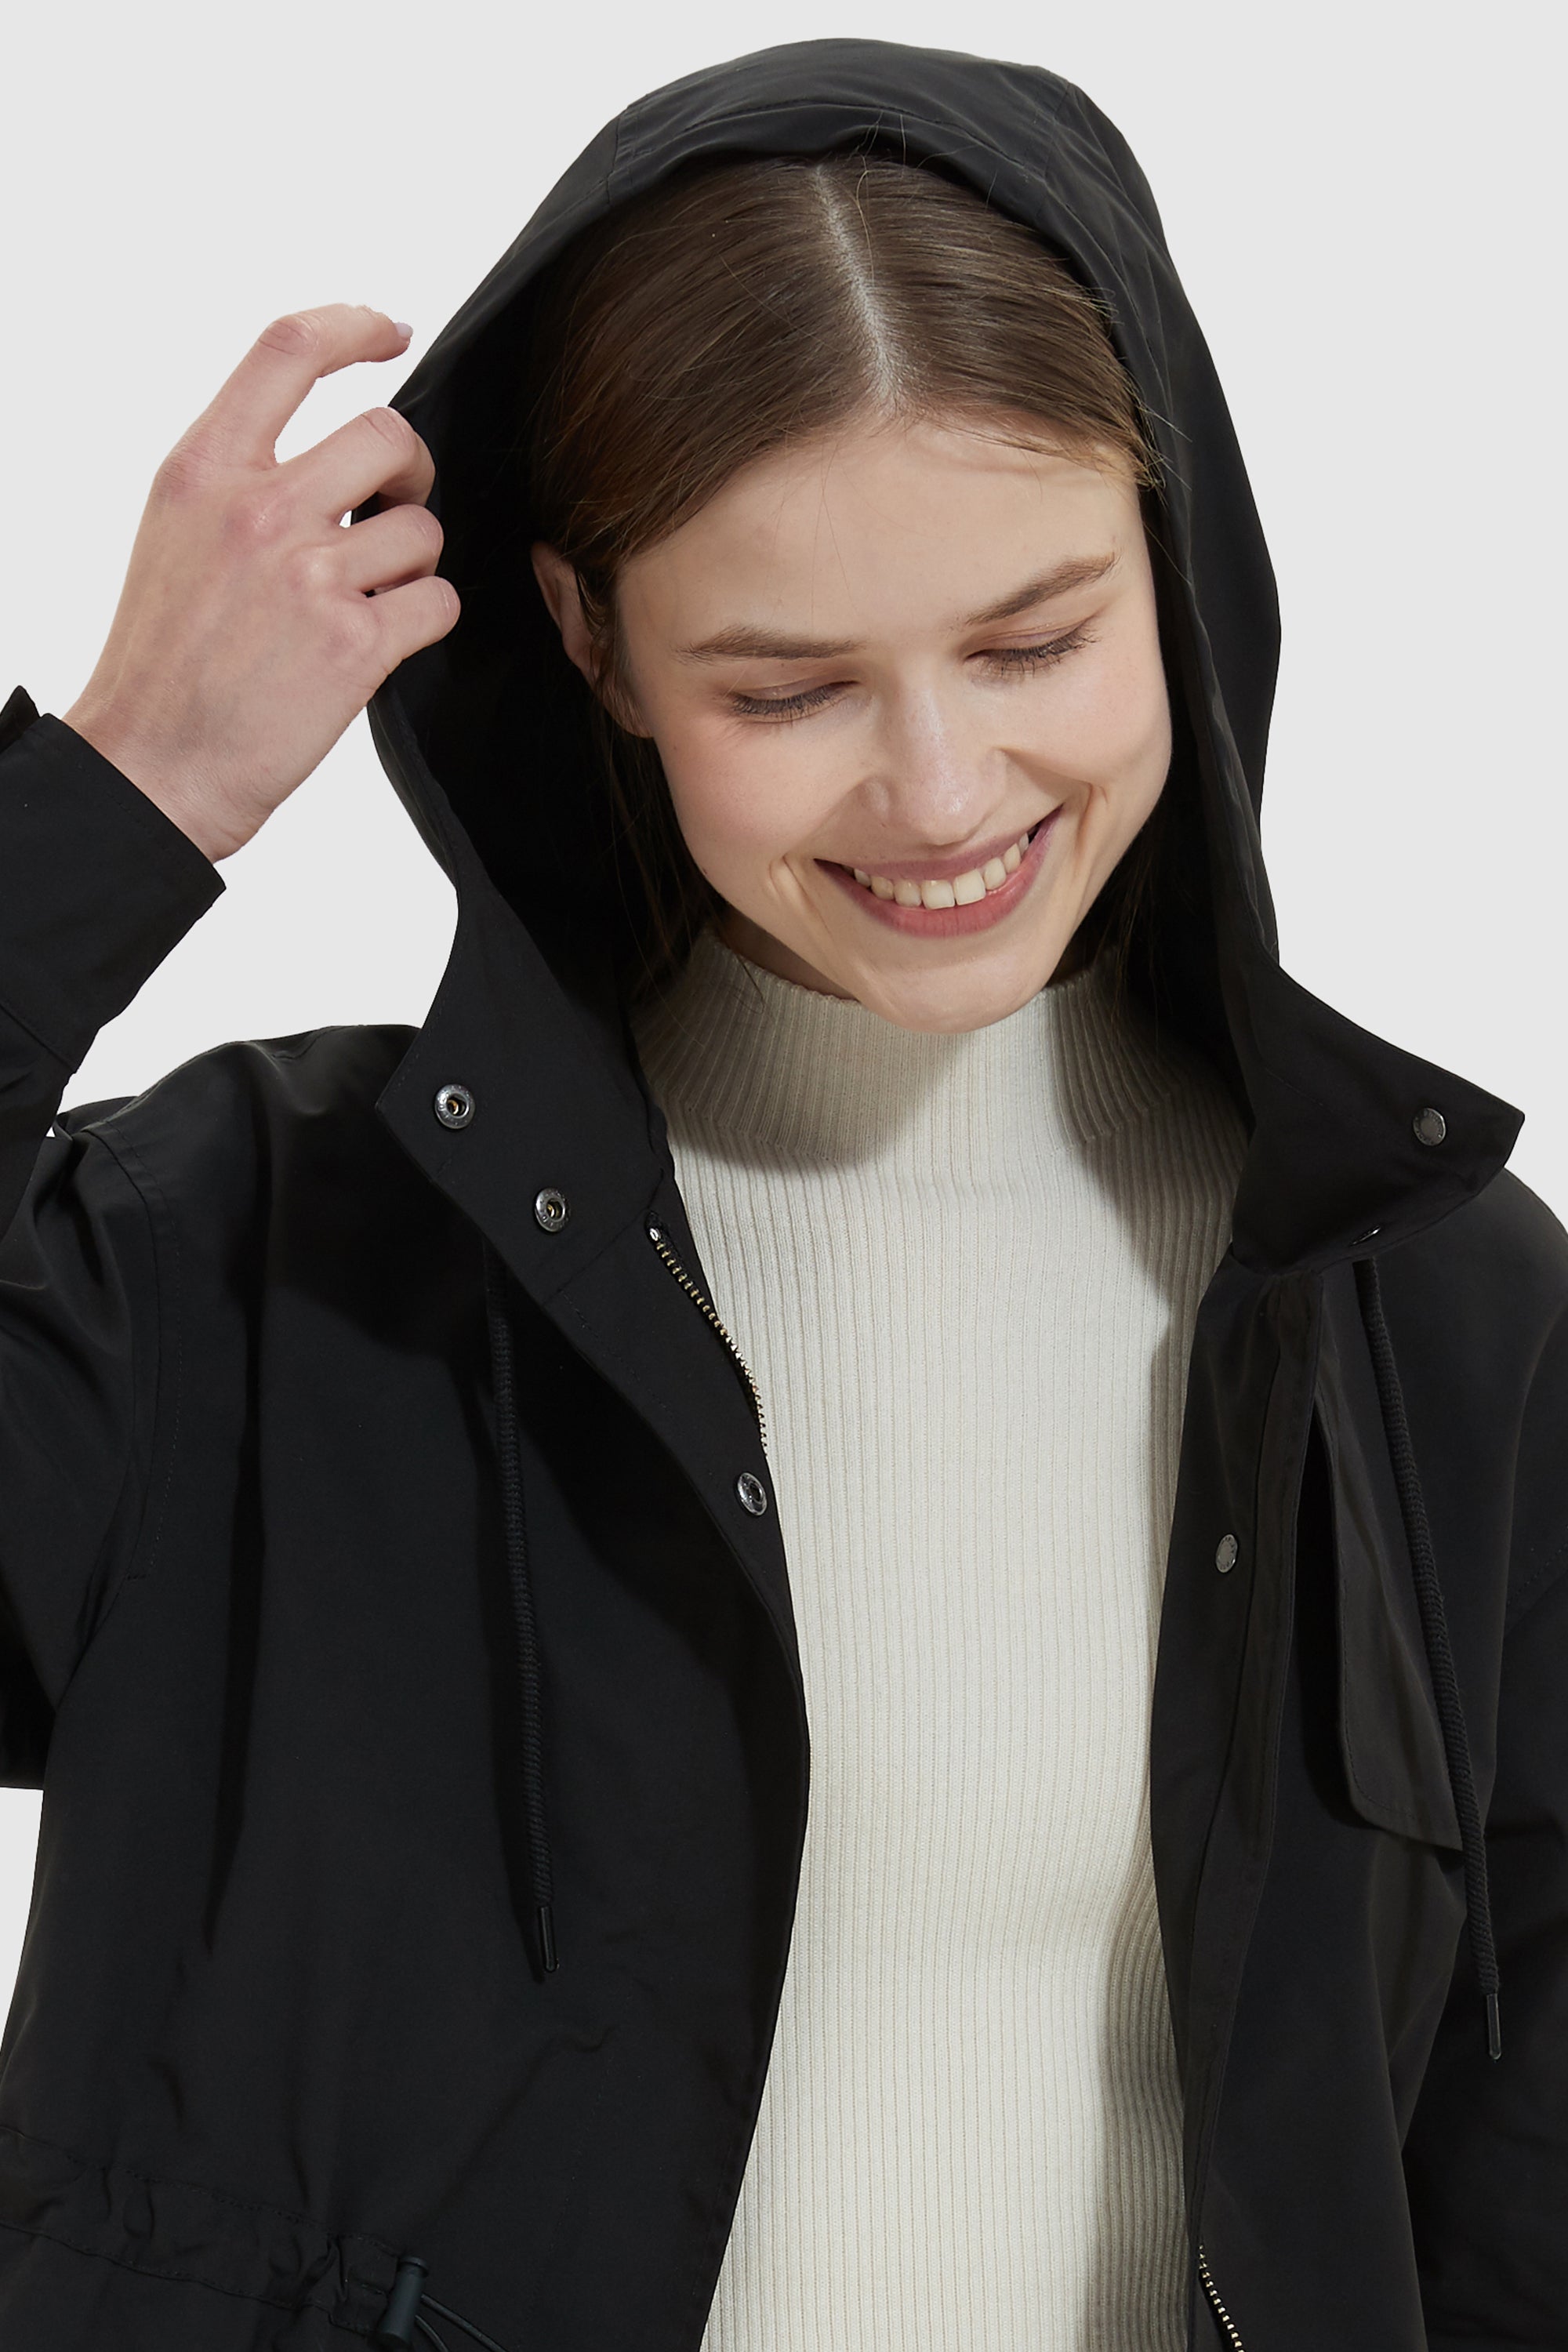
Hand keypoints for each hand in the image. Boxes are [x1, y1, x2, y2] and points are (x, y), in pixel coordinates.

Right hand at [62, 303, 457, 862]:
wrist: (151, 767)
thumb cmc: (165, 664)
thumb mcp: (176, 536)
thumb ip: (243, 484)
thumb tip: (331, 461)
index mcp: (202, 470)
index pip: (286, 351)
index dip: (353, 327)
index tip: (390, 332)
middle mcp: (257, 508)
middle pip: (385, 434)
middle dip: (411, 470)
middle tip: (395, 508)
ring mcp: (310, 574)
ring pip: (422, 528)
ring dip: (415, 562)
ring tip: (370, 597)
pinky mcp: (355, 642)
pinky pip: (438, 601)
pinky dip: (427, 619)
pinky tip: (385, 639)